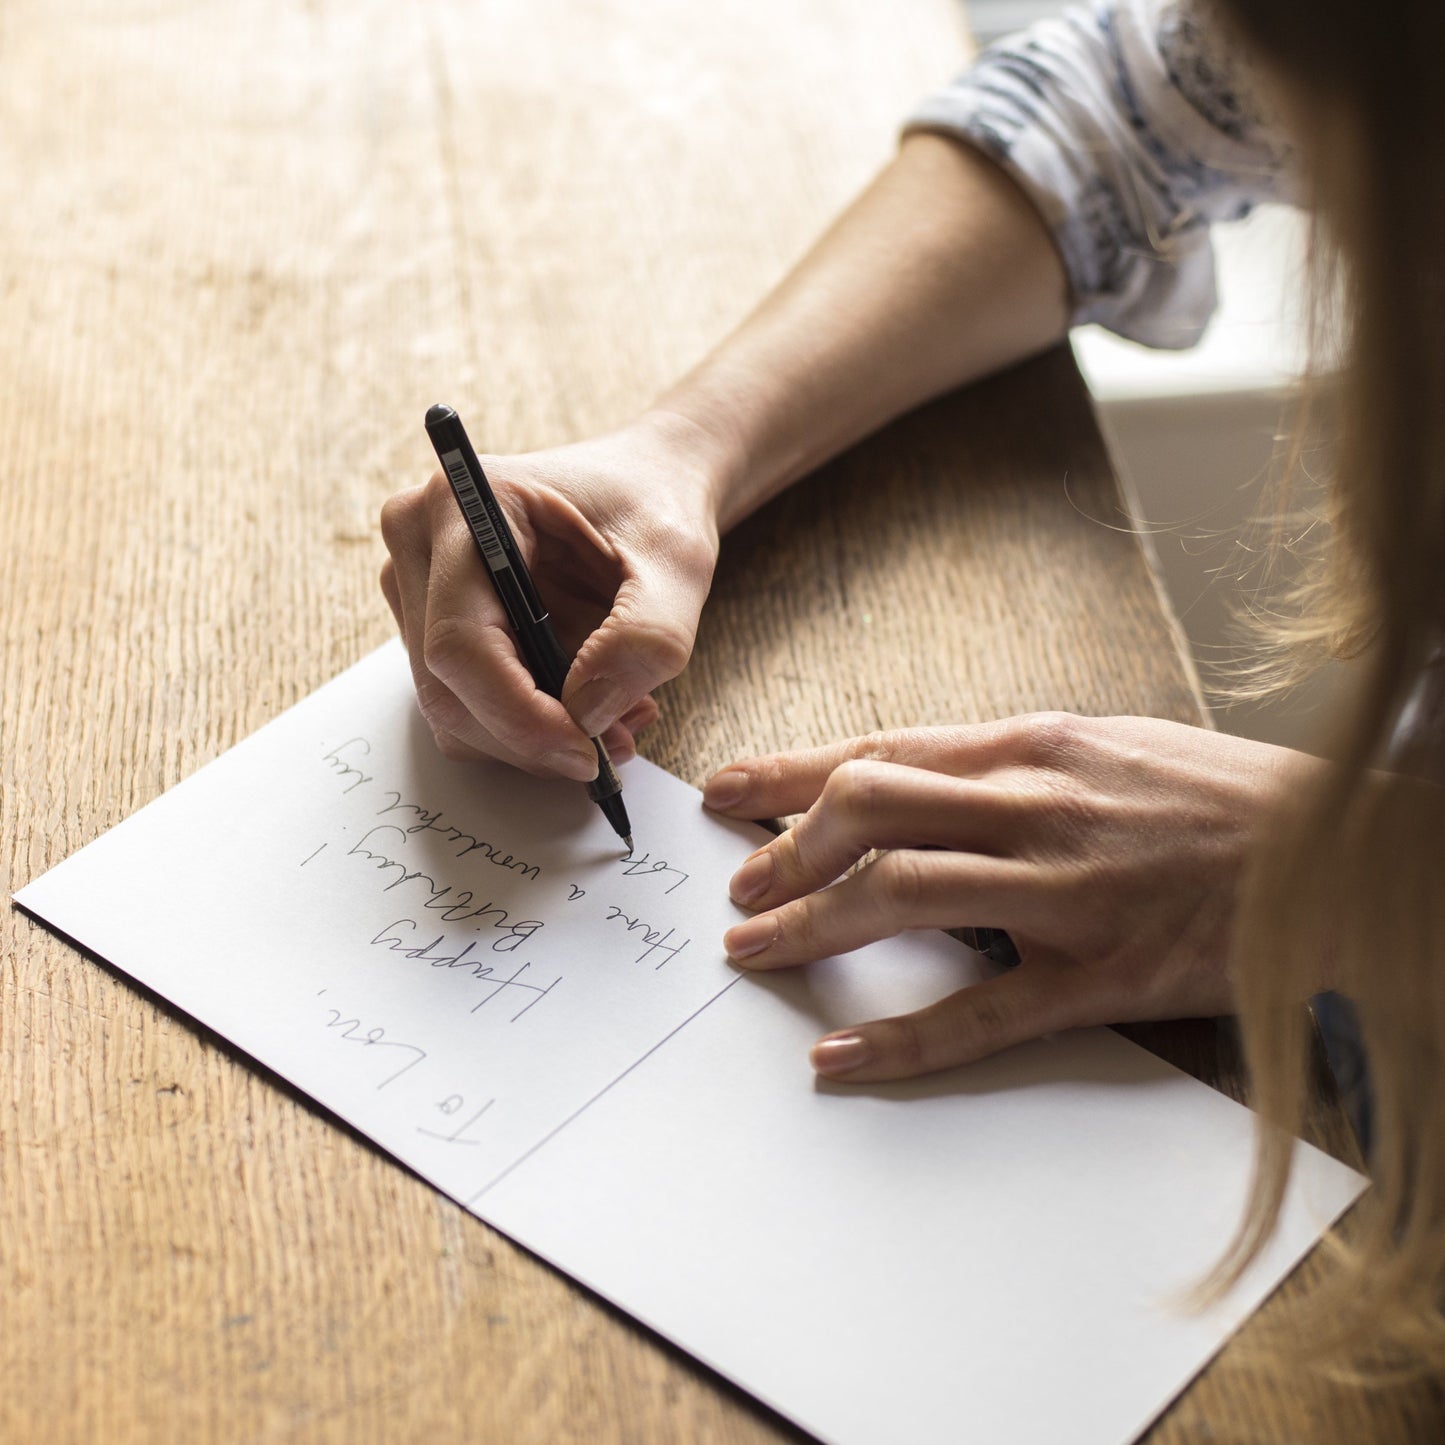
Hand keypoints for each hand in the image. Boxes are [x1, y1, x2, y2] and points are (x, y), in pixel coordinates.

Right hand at [380, 412, 722, 777]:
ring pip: (452, 708)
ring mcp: (418, 586)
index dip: (519, 715)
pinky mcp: (434, 622)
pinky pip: (465, 704)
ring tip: (616, 718)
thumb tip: (588, 712)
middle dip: (533, 736)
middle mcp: (422, 542)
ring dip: (533, 738)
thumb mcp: (677, 564)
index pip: (460, 642)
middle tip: (615, 745)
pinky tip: (589, 706)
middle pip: (448, 687)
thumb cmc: (656, 505)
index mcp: (469, 504)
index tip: (585, 752)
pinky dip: (526, 727)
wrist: (648, 483)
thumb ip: (646, 638)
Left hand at [703, 714, 1310, 1081]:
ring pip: (904, 899)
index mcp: (1033, 748)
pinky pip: (982, 1012)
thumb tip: (912, 780)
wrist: (1338, 848)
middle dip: (784, 853)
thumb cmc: (1217, 795)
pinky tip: (841, 1056)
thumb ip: (1007, 764)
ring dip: (812, 927)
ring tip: (756, 951)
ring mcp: (1067, 892)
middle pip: (869, 813)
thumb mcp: (1105, 746)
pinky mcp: (1102, 974)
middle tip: (740, 890)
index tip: (726, 792)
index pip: (881, 753)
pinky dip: (900, 1038)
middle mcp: (1036, 808)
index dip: (789, 774)